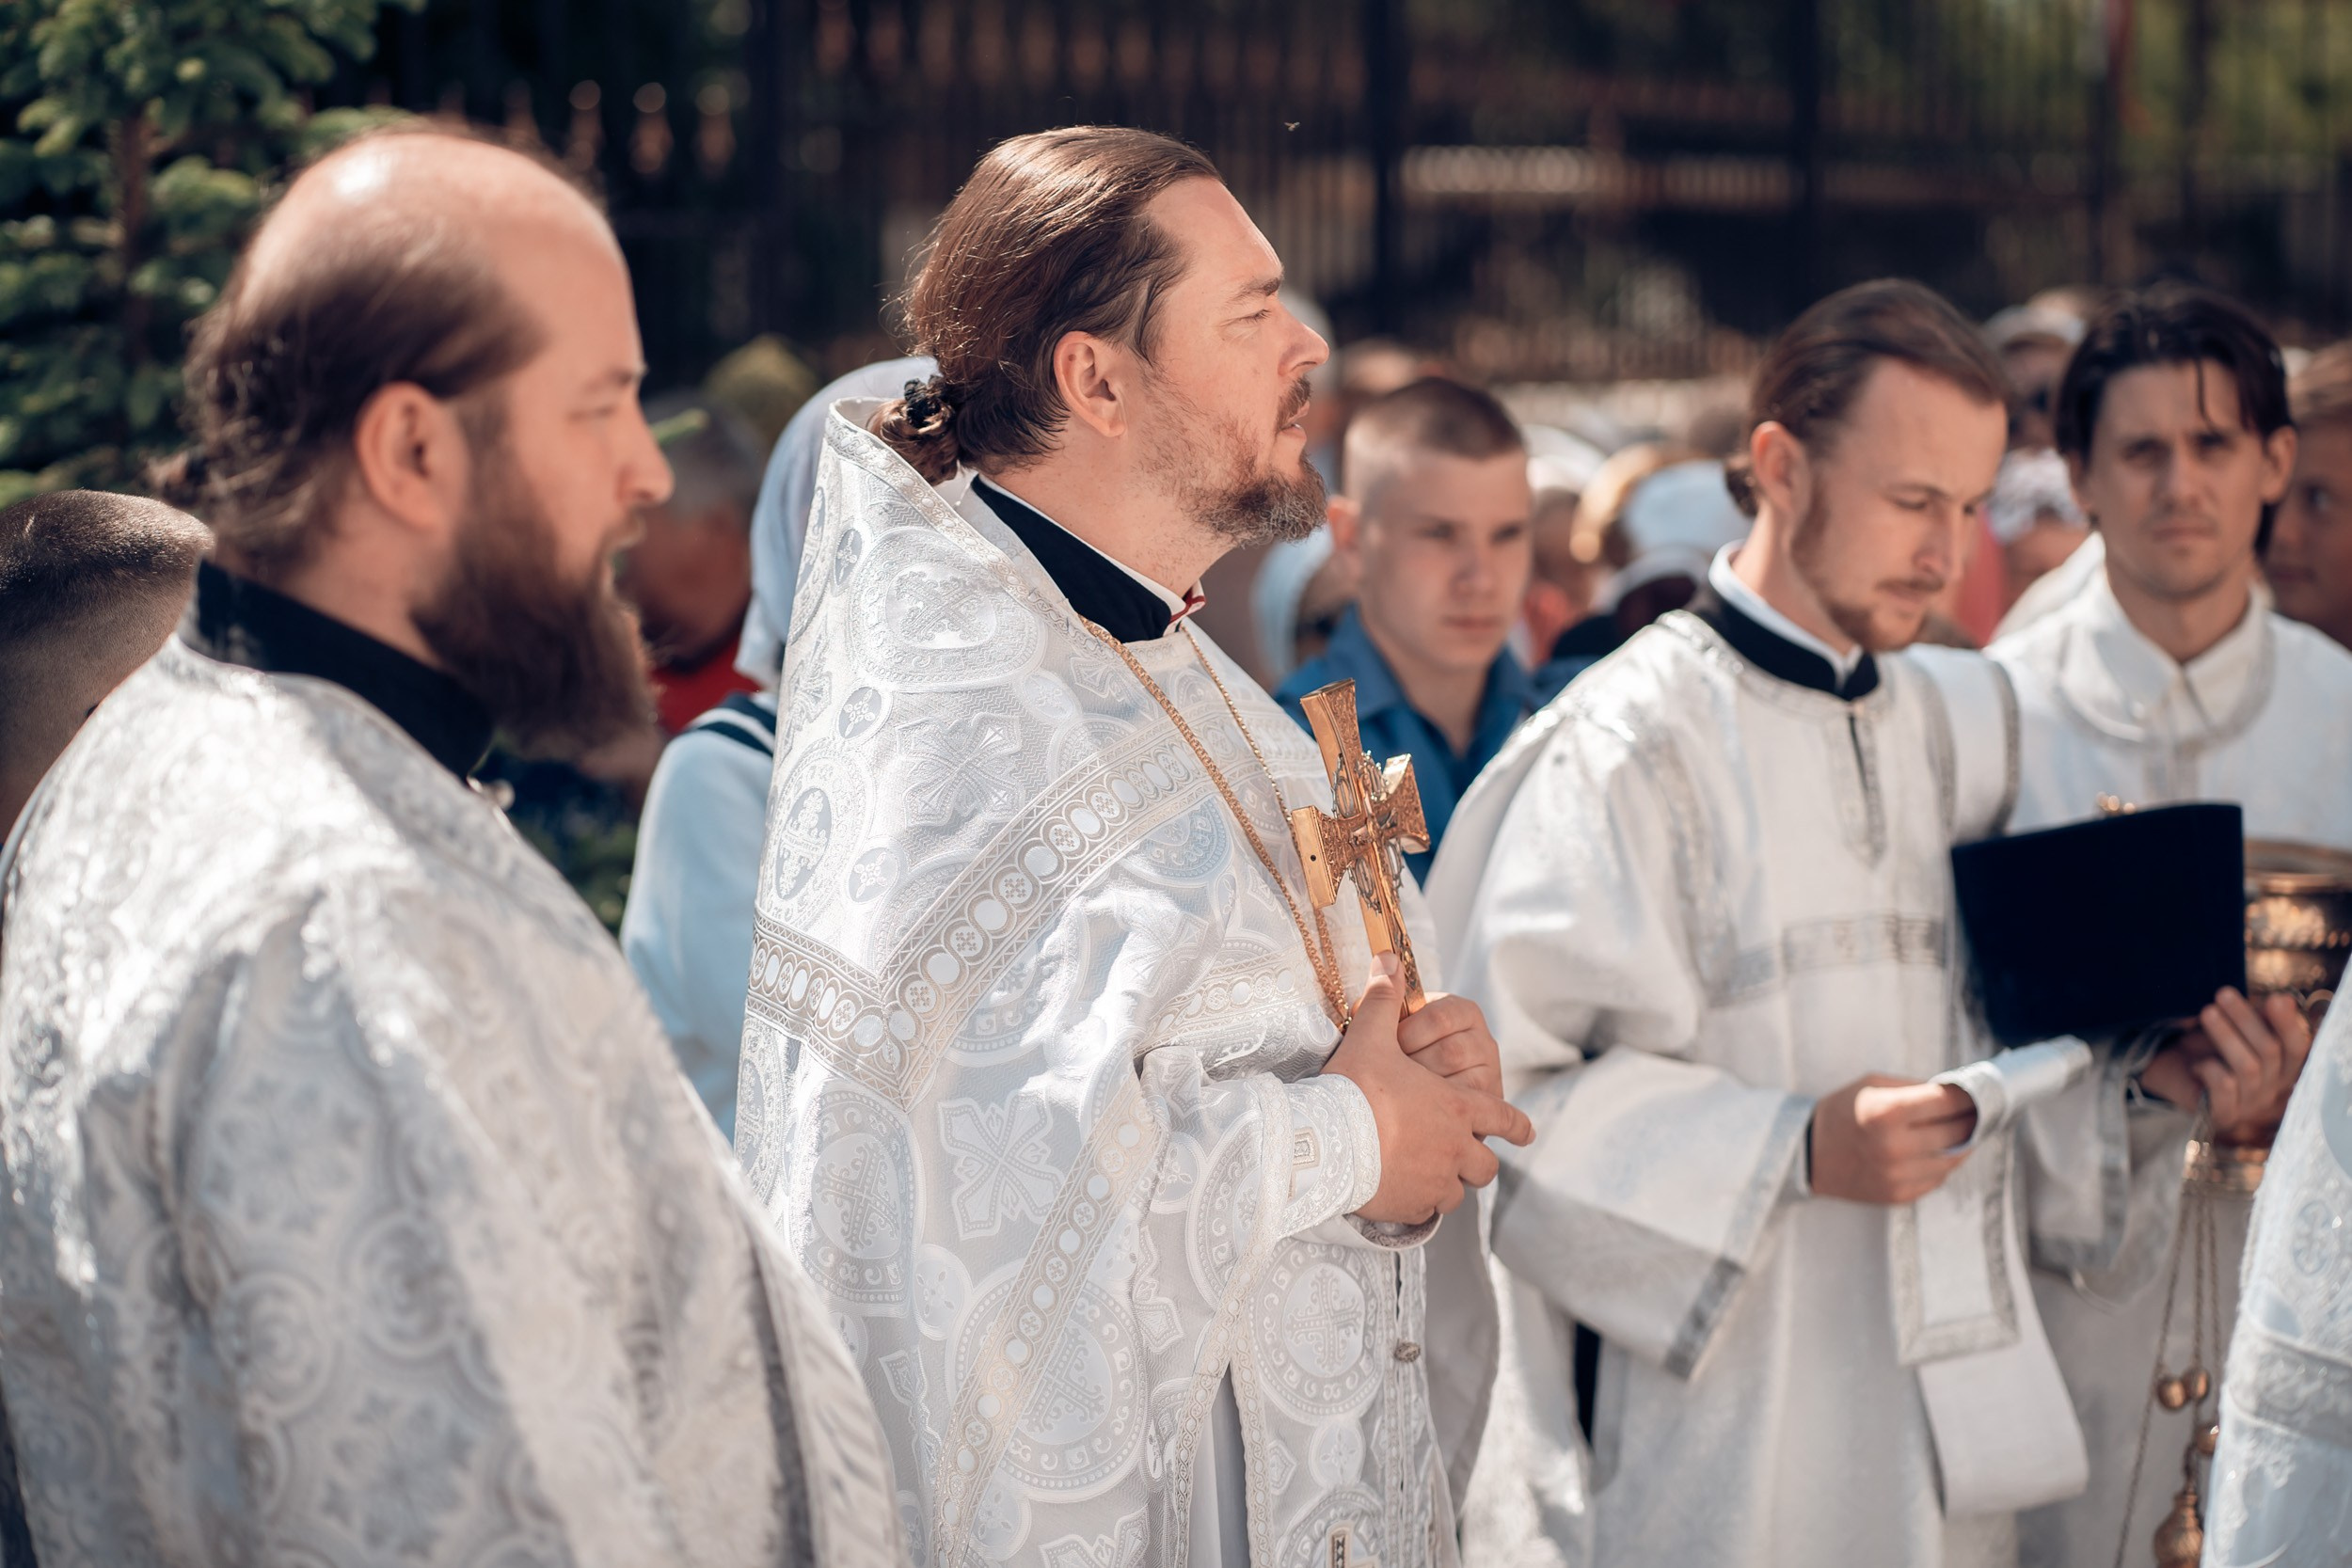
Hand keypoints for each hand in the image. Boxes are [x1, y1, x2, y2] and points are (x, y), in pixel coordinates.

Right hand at [1322, 955, 1535, 1224]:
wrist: (1326, 1144)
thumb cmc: (1352, 1090)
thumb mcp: (1368, 1039)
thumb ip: (1381, 1001)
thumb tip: (1388, 960)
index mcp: (1455, 1106)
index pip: (1501, 1117)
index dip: (1517, 1124)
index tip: (1528, 1133)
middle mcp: (1455, 1147)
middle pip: (1485, 1163)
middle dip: (1480, 1159)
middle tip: (1470, 1158)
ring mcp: (1436, 1180)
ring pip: (1461, 1189)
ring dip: (1452, 1182)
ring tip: (1434, 1177)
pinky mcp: (1413, 1205)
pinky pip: (1430, 1209)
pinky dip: (1424, 1202)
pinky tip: (1406, 1195)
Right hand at [1808, 1073, 1977, 1204]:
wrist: (1809, 1153)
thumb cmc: (1841, 1112)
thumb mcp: (1872, 1085)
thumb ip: (1914, 1088)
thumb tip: (1956, 1093)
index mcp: (1886, 1113)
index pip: (1948, 1102)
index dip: (1969, 1096)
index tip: (1977, 1093)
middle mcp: (1895, 1147)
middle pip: (1958, 1131)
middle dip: (1971, 1118)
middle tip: (1977, 1110)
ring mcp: (1899, 1175)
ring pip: (1954, 1158)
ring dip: (1962, 1142)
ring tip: (1962, 1129)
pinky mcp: (1900, 1195)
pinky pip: (1937, 1178)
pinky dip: (1941, 1162)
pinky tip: (1936, 1150)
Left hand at [2139, 988, 2312, 1143]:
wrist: (2168, 1071)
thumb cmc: (2206, 1045)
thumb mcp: (2233, 1028)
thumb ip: (2258, 1017)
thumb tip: (2285, 1000)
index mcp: (2281, 1067)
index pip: (2296, 1047)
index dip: (2289, 1024)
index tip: (2276, 999)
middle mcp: (2272, 1088)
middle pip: (2270, 1051)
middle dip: (2246, 1019)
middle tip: (2223, 993)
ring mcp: (2250, 1104)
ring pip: (2248, 1067)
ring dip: (2226, 1036)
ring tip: (2207, 1012)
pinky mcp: (2224, 1113)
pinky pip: (2224, 1086)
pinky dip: (2210, 1068)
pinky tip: (2197, 1063)